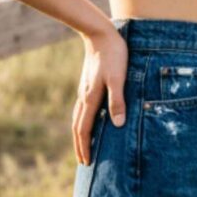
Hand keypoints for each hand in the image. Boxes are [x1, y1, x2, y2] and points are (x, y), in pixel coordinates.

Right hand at [71, 27, 128, 165]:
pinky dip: (82, 121)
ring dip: (79, 134)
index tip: (87, 162)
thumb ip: (117, 100)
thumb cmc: (113, 55)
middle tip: (84, 162)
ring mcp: (84, 90)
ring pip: (78, 117)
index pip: (84, 129)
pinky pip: (81, 108)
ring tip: (83, 146)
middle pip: (77, 126)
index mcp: (91, 98)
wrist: (100, 34)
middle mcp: (84, 96)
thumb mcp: (119, 78)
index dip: (85, 147)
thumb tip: (117, 124)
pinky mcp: (87, 84)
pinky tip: (88, 120)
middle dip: (80, 145)